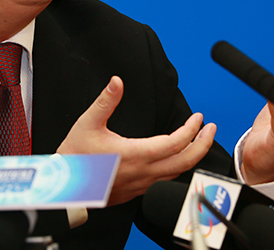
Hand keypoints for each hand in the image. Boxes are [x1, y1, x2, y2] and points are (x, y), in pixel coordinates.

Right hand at [56, 76, 216, 205]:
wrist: (63, 186)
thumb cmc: (74, 157)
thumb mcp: (88, 124)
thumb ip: (106, 101)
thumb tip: (117, 82)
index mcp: (136, 155)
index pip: (175, 143)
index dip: (191, 129)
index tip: (198, 118)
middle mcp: (143, 173)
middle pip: (185, 162)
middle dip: (203, 144)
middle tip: (210, 129)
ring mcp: (142, 185)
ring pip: (177, 173)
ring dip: (192, 156)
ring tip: (199, 141)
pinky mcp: (137, 191)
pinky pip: (166, 180)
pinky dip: (178, 167)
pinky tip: (177, 158)